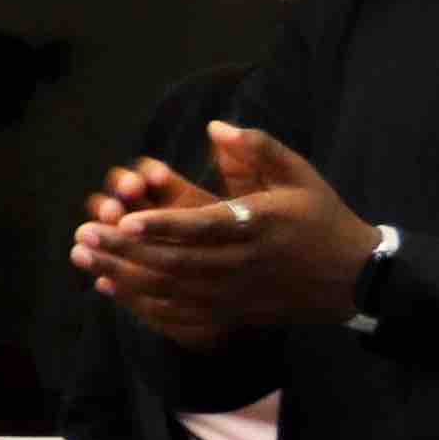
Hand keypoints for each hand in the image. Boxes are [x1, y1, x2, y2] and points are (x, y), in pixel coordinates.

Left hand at [77, 123, 368, 345]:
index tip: (125, 219)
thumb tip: (215, 126)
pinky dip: (138, 299)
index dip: (163, 226)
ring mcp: (233, 293)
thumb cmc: (323, 218)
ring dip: (122, 272)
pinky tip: (108, 283)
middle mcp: (242, 263)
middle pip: (175, 261)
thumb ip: (259, 149)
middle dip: (124, 249)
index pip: (204, 227)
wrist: (355, 278)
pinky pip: (176, 311)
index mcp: (260, 225)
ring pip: (169, 288)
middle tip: (84, 233)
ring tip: (83, 253)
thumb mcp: (301, 176)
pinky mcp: (228, 312)